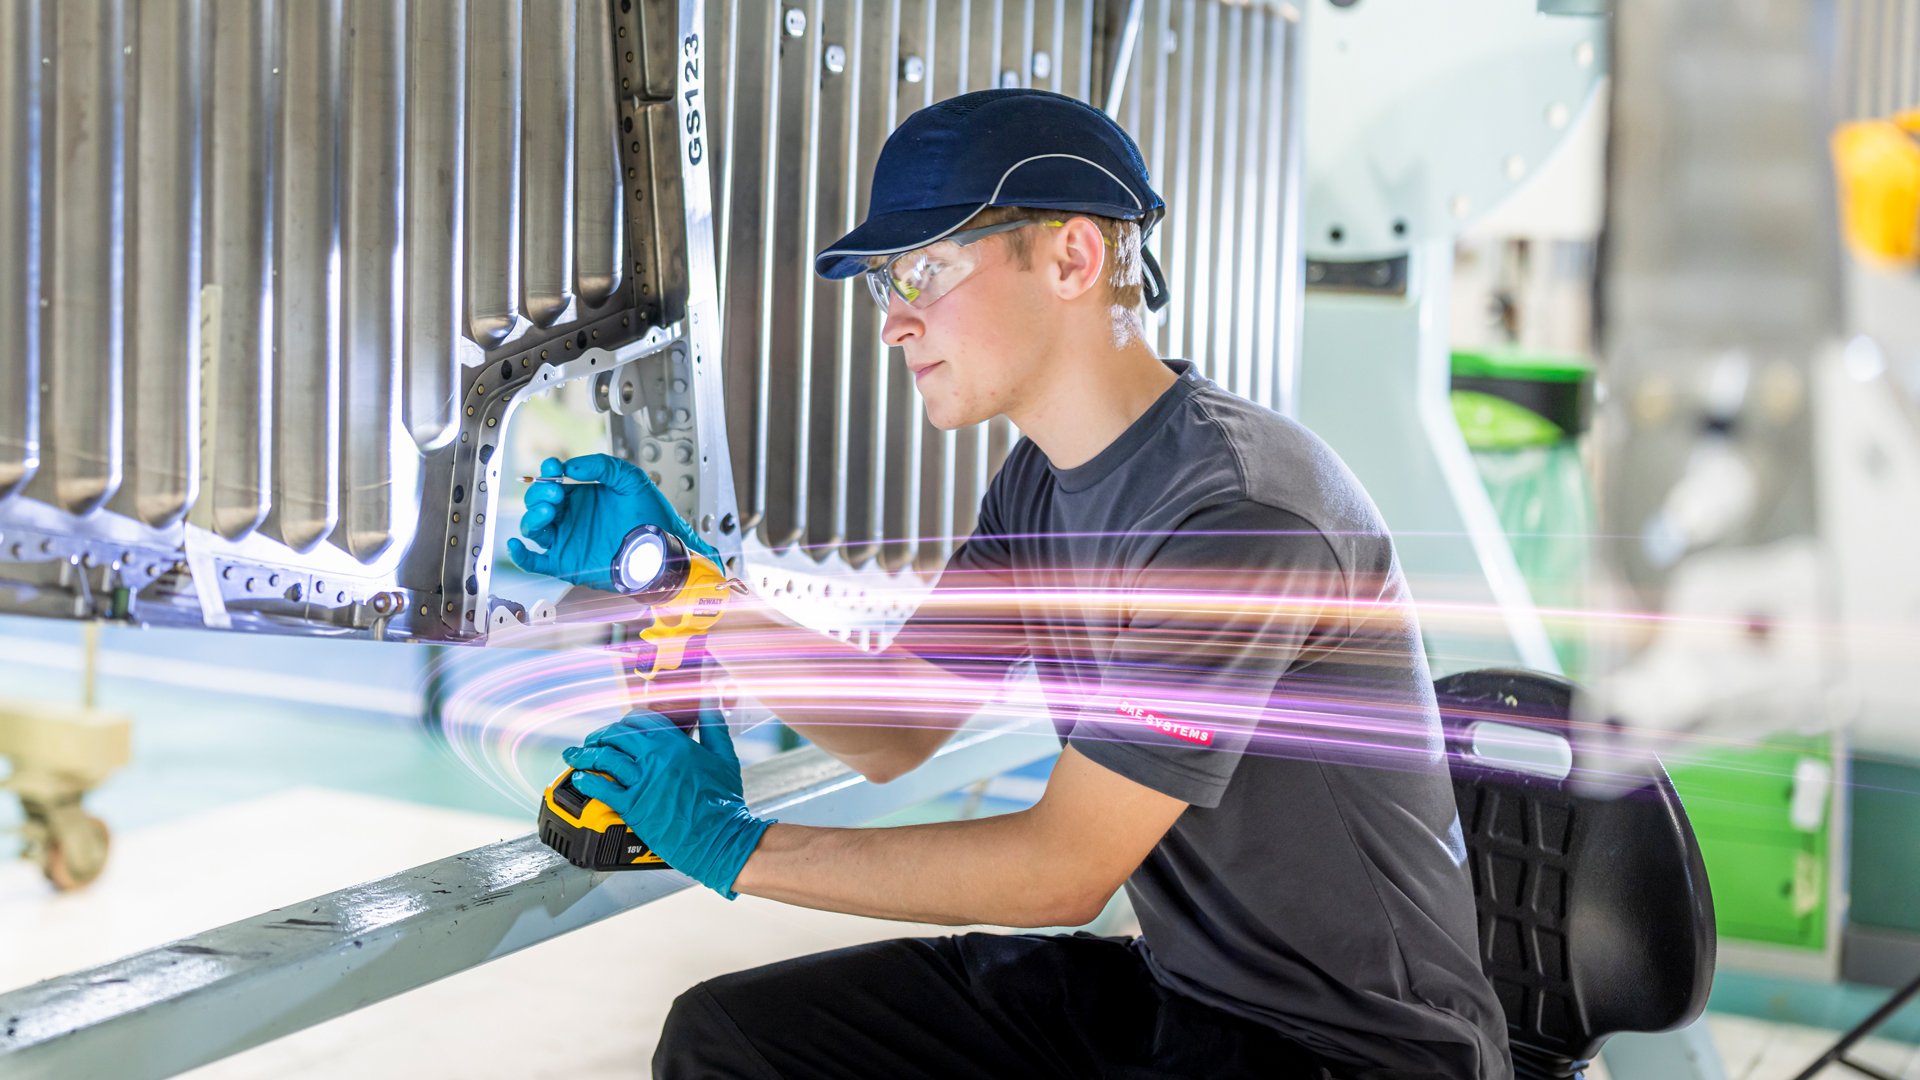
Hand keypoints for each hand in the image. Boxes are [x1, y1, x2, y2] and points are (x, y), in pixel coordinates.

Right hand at [507, 454, 716, 591]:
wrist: (665, 549)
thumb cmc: (653, 516)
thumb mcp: (631, 479)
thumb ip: (601, 465)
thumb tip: (570, 467)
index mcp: (582, 497)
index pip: (552, 480)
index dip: (547, 471)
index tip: (553, 466)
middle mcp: (571, 518)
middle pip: (538, 502)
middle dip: (540, 492)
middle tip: (557, 491)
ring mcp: (567, 541)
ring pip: (534, 528)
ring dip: (533, 516)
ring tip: (550, 509)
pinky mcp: (566, 564)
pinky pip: (535, 562)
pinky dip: (520, 555)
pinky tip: (517, 544)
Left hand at [562, 709, 771, 897]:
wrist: (721, 838)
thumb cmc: (724, 802)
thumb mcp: (725, 757)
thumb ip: (714, 726)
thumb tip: (710, 700)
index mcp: (676, 742)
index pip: (640, 718)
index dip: (624, 720)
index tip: (618, 727)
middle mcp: (656, 757)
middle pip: (616, 735)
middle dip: (600, 736)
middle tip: (592, 742)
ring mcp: (643, 782)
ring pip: (605, 758)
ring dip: (585, 755)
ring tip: (576, 756)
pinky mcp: (634, 806)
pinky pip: (602, 789)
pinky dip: (587, 782)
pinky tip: (581, 779)